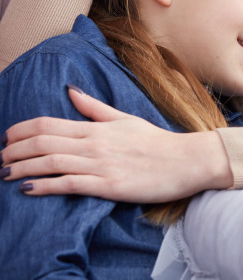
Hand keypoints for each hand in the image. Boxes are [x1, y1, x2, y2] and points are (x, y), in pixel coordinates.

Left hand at [1, 87, 232, 200]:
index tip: (5, 137)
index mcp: (97, 128)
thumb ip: (95, 108)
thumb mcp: (126, 119)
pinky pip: (69, 184)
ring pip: (50, 163)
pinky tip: (27, 189)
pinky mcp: (108, 186)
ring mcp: (101, 165)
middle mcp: (95, 144)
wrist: (188, 161)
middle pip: (43, 143)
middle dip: (14, 150)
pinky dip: (44, 186)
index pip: (49, 124)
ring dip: (21, 168)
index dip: (21, 130)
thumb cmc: (159, 142)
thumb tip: (70, 90)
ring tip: (4, 173)